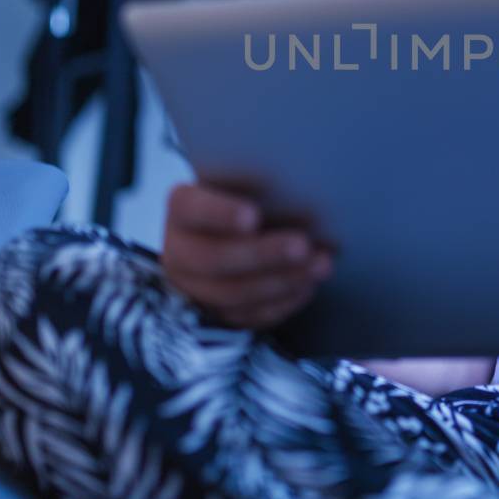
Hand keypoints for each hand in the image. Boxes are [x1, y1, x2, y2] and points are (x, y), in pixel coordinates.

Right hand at [161, 181, 337, 329]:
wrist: (227, 231)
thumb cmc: (240, 198)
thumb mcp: (241, 183)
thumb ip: (257, 185)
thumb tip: (297, 190)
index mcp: (182, 208)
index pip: (192, 209)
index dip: (220, 215)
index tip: (253, 216)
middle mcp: (179, 250)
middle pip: (214, 259)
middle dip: (263, 254)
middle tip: (302, 246)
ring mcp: (194, 287)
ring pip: (232, 294)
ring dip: (281, 281)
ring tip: (319, 266)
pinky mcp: (216, 313)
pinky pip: (248, 315)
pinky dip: (282, 302)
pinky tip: (308, 286)